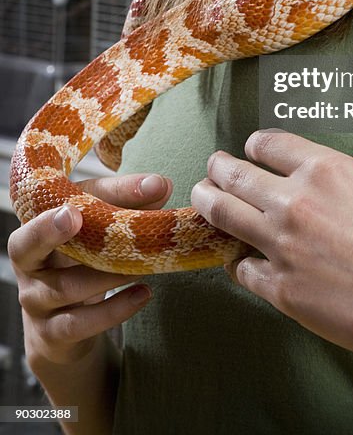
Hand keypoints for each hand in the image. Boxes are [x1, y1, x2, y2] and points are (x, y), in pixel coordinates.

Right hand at [8, 173, 171, 369]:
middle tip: (73, 216)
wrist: (61, 329)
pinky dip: (113, 310)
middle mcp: (28, 263)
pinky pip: (79, 323)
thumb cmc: (81, 261)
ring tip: (143, 266)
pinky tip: (142, 294)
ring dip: (107, 275)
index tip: (140, 184)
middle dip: (47, 229)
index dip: (99, 191)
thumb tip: (160, 185)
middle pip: (25, 244)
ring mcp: (35, 300)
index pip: (60, 201)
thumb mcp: (99, 229)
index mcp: (36, 226)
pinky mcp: (51, 334)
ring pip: (65, 287)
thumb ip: (127, 206)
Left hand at [191, 129, 352, 369]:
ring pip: (223, 215)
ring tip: (202, 197)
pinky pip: (241, 267)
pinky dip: (237, 260)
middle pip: (234, 174)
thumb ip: (342, 187)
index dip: (255, 146)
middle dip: (218, 169)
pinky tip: (240, 259)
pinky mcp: (281, 290)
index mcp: (327, 169)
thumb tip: (326, 192)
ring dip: (208, 202)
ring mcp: (283, 246)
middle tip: (211, 168)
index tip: (250, 151)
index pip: (268, 144)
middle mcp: (296, 200)